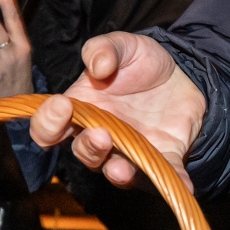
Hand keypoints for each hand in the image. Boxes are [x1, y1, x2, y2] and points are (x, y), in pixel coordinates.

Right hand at [28, 32, 204, 188]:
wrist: (181, 72)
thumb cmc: (141, 63)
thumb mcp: (124, 45)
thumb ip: (104, 48)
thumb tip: (97, 65)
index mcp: (81, 110)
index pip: (49, 129)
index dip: (47, 123)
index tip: (60, 106)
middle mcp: (101, 136)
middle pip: (83, 153)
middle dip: (88, 148)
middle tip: (101, 133)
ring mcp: (131, 151)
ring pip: (116, 171)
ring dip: (118, 173)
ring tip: (122, 169)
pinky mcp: (164, 156)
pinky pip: (166, 173)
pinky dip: (174, 182)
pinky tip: (182, 183)